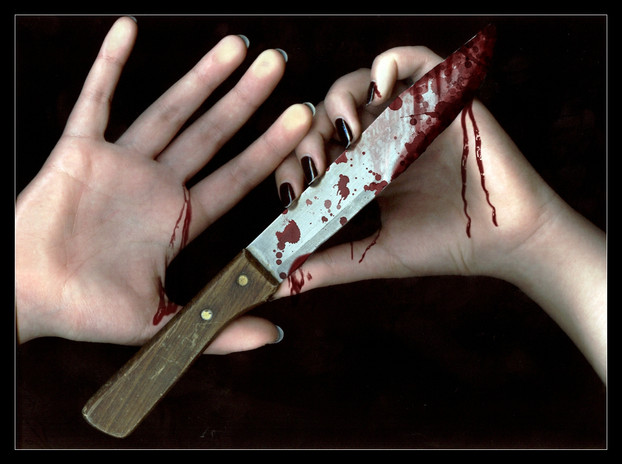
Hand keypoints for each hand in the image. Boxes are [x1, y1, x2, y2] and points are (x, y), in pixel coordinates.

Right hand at [15, 17, 312, 352]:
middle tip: (281, 63)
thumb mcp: (163, 322)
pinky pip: (96, 100)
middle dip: (247, 99)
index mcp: (180, 220)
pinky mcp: (78, 151)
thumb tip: (274, 336)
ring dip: (201, 77)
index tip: (301, 120)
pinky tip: (130, 28)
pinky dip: (110, 64)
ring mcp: (120, 164)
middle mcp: (157, 185)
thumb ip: (220, 328)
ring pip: (169, 110)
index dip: (270, 149)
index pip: (237, 177)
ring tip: (237, 46)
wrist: (26, 298)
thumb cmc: (87, 312)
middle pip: (213, 134)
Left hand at [274, 45, 605, 381]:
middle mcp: (384, 136)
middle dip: (309, 136)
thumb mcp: (374, 255)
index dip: (292, 165)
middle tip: (314, 168)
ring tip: (343, 134)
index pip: (313, 150)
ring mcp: (412, 114)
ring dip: (340, 101)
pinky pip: (413, 59)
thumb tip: (280, 287)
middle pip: (329, 115)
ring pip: (360, 84)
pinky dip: (390, 62)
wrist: (507, 241)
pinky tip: (376, 91)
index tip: (291, 195)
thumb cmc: (447, 246)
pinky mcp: (443, 96)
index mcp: (365, 168)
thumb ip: (328, 264)